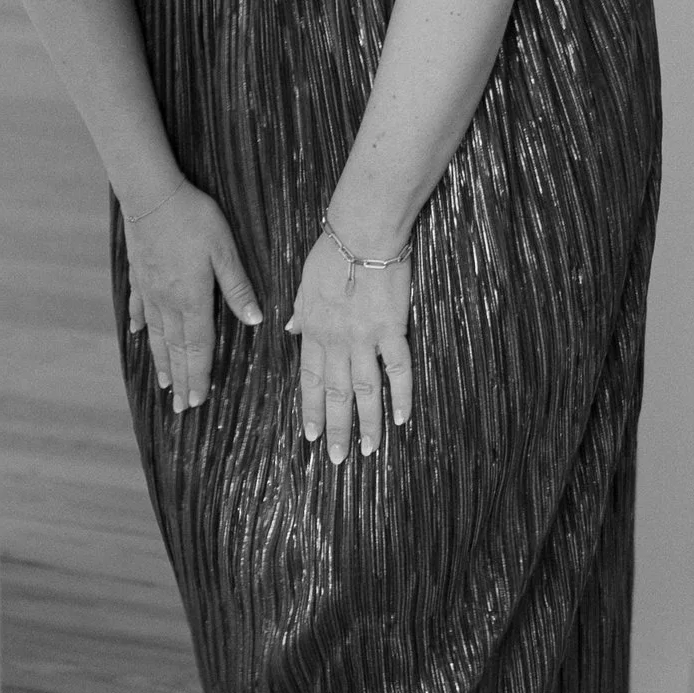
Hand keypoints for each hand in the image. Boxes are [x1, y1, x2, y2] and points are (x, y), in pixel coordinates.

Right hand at [122, 183, 262, 411]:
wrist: (151, 194)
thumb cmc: (193, 218)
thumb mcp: (224, 249)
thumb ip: (238, 287)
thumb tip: (255, 320)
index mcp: (192, 299)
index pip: (198, 347)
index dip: (199, 375)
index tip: (198, 400)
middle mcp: (168, 302)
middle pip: (176, 349)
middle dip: (181, 379)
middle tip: (182, 408)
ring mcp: (149, 290)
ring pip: (156, 335)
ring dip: (161, 361)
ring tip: (164, 384)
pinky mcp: (138, 275)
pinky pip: (138, 308)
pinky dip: (139, 326)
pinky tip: (136, 336)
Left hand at [287, 230, 413, 463]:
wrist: (362, 234)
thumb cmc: (332, 253)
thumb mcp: (304, 283)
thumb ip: (300, 312)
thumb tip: (289, 331)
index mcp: (314, 331)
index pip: (310, 380)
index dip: (311, 409)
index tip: (310, 435)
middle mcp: (336, 341)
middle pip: (336, 393)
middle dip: (335, 428)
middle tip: (336, 458)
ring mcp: (364, 338)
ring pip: (364, 390)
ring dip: (367, 423)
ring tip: (369, 451)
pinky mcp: (392, 330)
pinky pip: (398, 369)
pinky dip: (401, 395)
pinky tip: (404, 419)